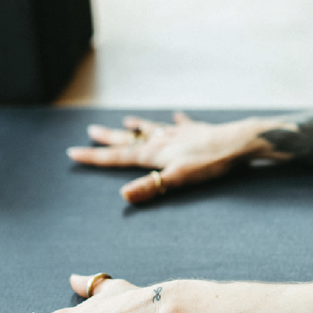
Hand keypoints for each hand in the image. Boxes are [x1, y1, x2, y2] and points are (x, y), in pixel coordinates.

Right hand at [65, 113, 262, 202]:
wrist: (238, 142)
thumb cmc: (210, 163)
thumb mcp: (179, 179)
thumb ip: (151, 187)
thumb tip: (123, 196)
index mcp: (154, 154)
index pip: (118, 157)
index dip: (96, 157)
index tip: (73, 152)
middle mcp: (161, 140)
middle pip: (130, 139)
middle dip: (109, 138)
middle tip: (91, 131)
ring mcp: (178, 133)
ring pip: (152, 128)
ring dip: (138, 125)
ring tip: (126, 120)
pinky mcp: (196, 131)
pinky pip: (182, 124)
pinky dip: (177, 120)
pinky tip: (176, 116)